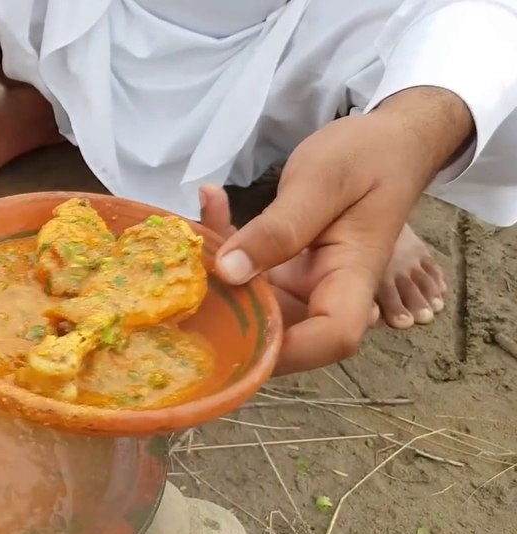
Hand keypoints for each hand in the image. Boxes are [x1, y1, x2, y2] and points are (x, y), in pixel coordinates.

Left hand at [207, 88, 473, 375]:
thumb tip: (229, 273)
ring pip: (253, 306)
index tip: (232, 334)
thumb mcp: (322, 182)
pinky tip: (211, 203)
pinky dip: (223, 248)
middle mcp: (326, 291)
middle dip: (227, 315)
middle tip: (185, 274)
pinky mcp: (283, 269)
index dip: (287, 351)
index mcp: (353, 277)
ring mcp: (302, 283)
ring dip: (215, 278)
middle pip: (281, 333)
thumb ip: (279, 229)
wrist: (388, 142)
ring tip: (195, 228)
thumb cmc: (370, 156)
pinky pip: (247, 274)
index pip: (332, 338)